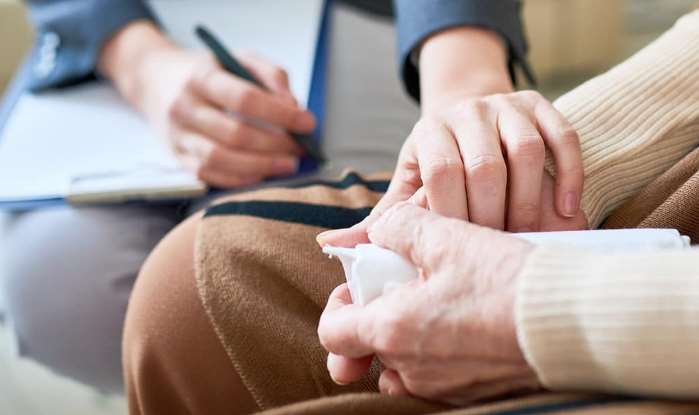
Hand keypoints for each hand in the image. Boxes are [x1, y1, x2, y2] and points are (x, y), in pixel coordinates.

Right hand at [100, 22, 314, 187]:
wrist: (154, 81)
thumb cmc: (206, 70)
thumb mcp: (238, 58)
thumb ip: (271, 75)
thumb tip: (294, 106)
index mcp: (201, 77)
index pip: (244, 98)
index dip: (280, 114)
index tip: (307, 123)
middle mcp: (184, 107)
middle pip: (235, 134)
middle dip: (275, 145)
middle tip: (300, 148)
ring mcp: (178, 135)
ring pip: (221, 159)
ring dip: (261, 166)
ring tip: (287, 165)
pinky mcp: (177, 157)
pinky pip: (210, 175)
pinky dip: (241, 179)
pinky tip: (262, 173)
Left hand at [318, 202, 539, 403]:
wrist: (576, 323)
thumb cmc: (508, 281)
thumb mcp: (449, 238)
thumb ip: (400, 227)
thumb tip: (380, 229)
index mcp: (394, 331)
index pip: (333, 332)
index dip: (339, 305)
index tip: (362, 286)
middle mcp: (413, 369)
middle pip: (373, 346)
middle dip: (383, 315)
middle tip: (409, 285)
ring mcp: (444, 387)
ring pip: (406, 363)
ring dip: (412, 334)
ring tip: (442, 300)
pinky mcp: (475, 394)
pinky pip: (440, 376)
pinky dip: (442, 351)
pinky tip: (469, 322)